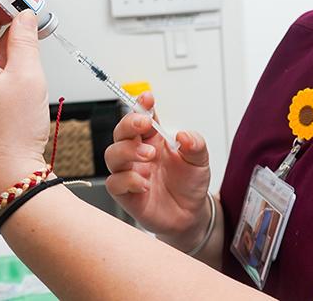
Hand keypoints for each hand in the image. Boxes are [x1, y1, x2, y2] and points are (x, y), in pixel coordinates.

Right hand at [105, 93, 210, 251]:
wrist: (191, 215)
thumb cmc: (190, 183)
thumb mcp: (200, 159)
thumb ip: (195, 144)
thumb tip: (183, 135)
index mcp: (153, 139)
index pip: (141, 117)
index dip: (141, 105)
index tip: (148, 98)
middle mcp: (138, 153)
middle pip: (121, 132)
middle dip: (129, 123)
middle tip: (145, 124)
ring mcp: (130, 172)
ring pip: (112, 154)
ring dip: (128, 150)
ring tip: (149, 155)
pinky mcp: (126, 194)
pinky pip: (115, 183)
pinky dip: (127, 180)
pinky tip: (145, 184)